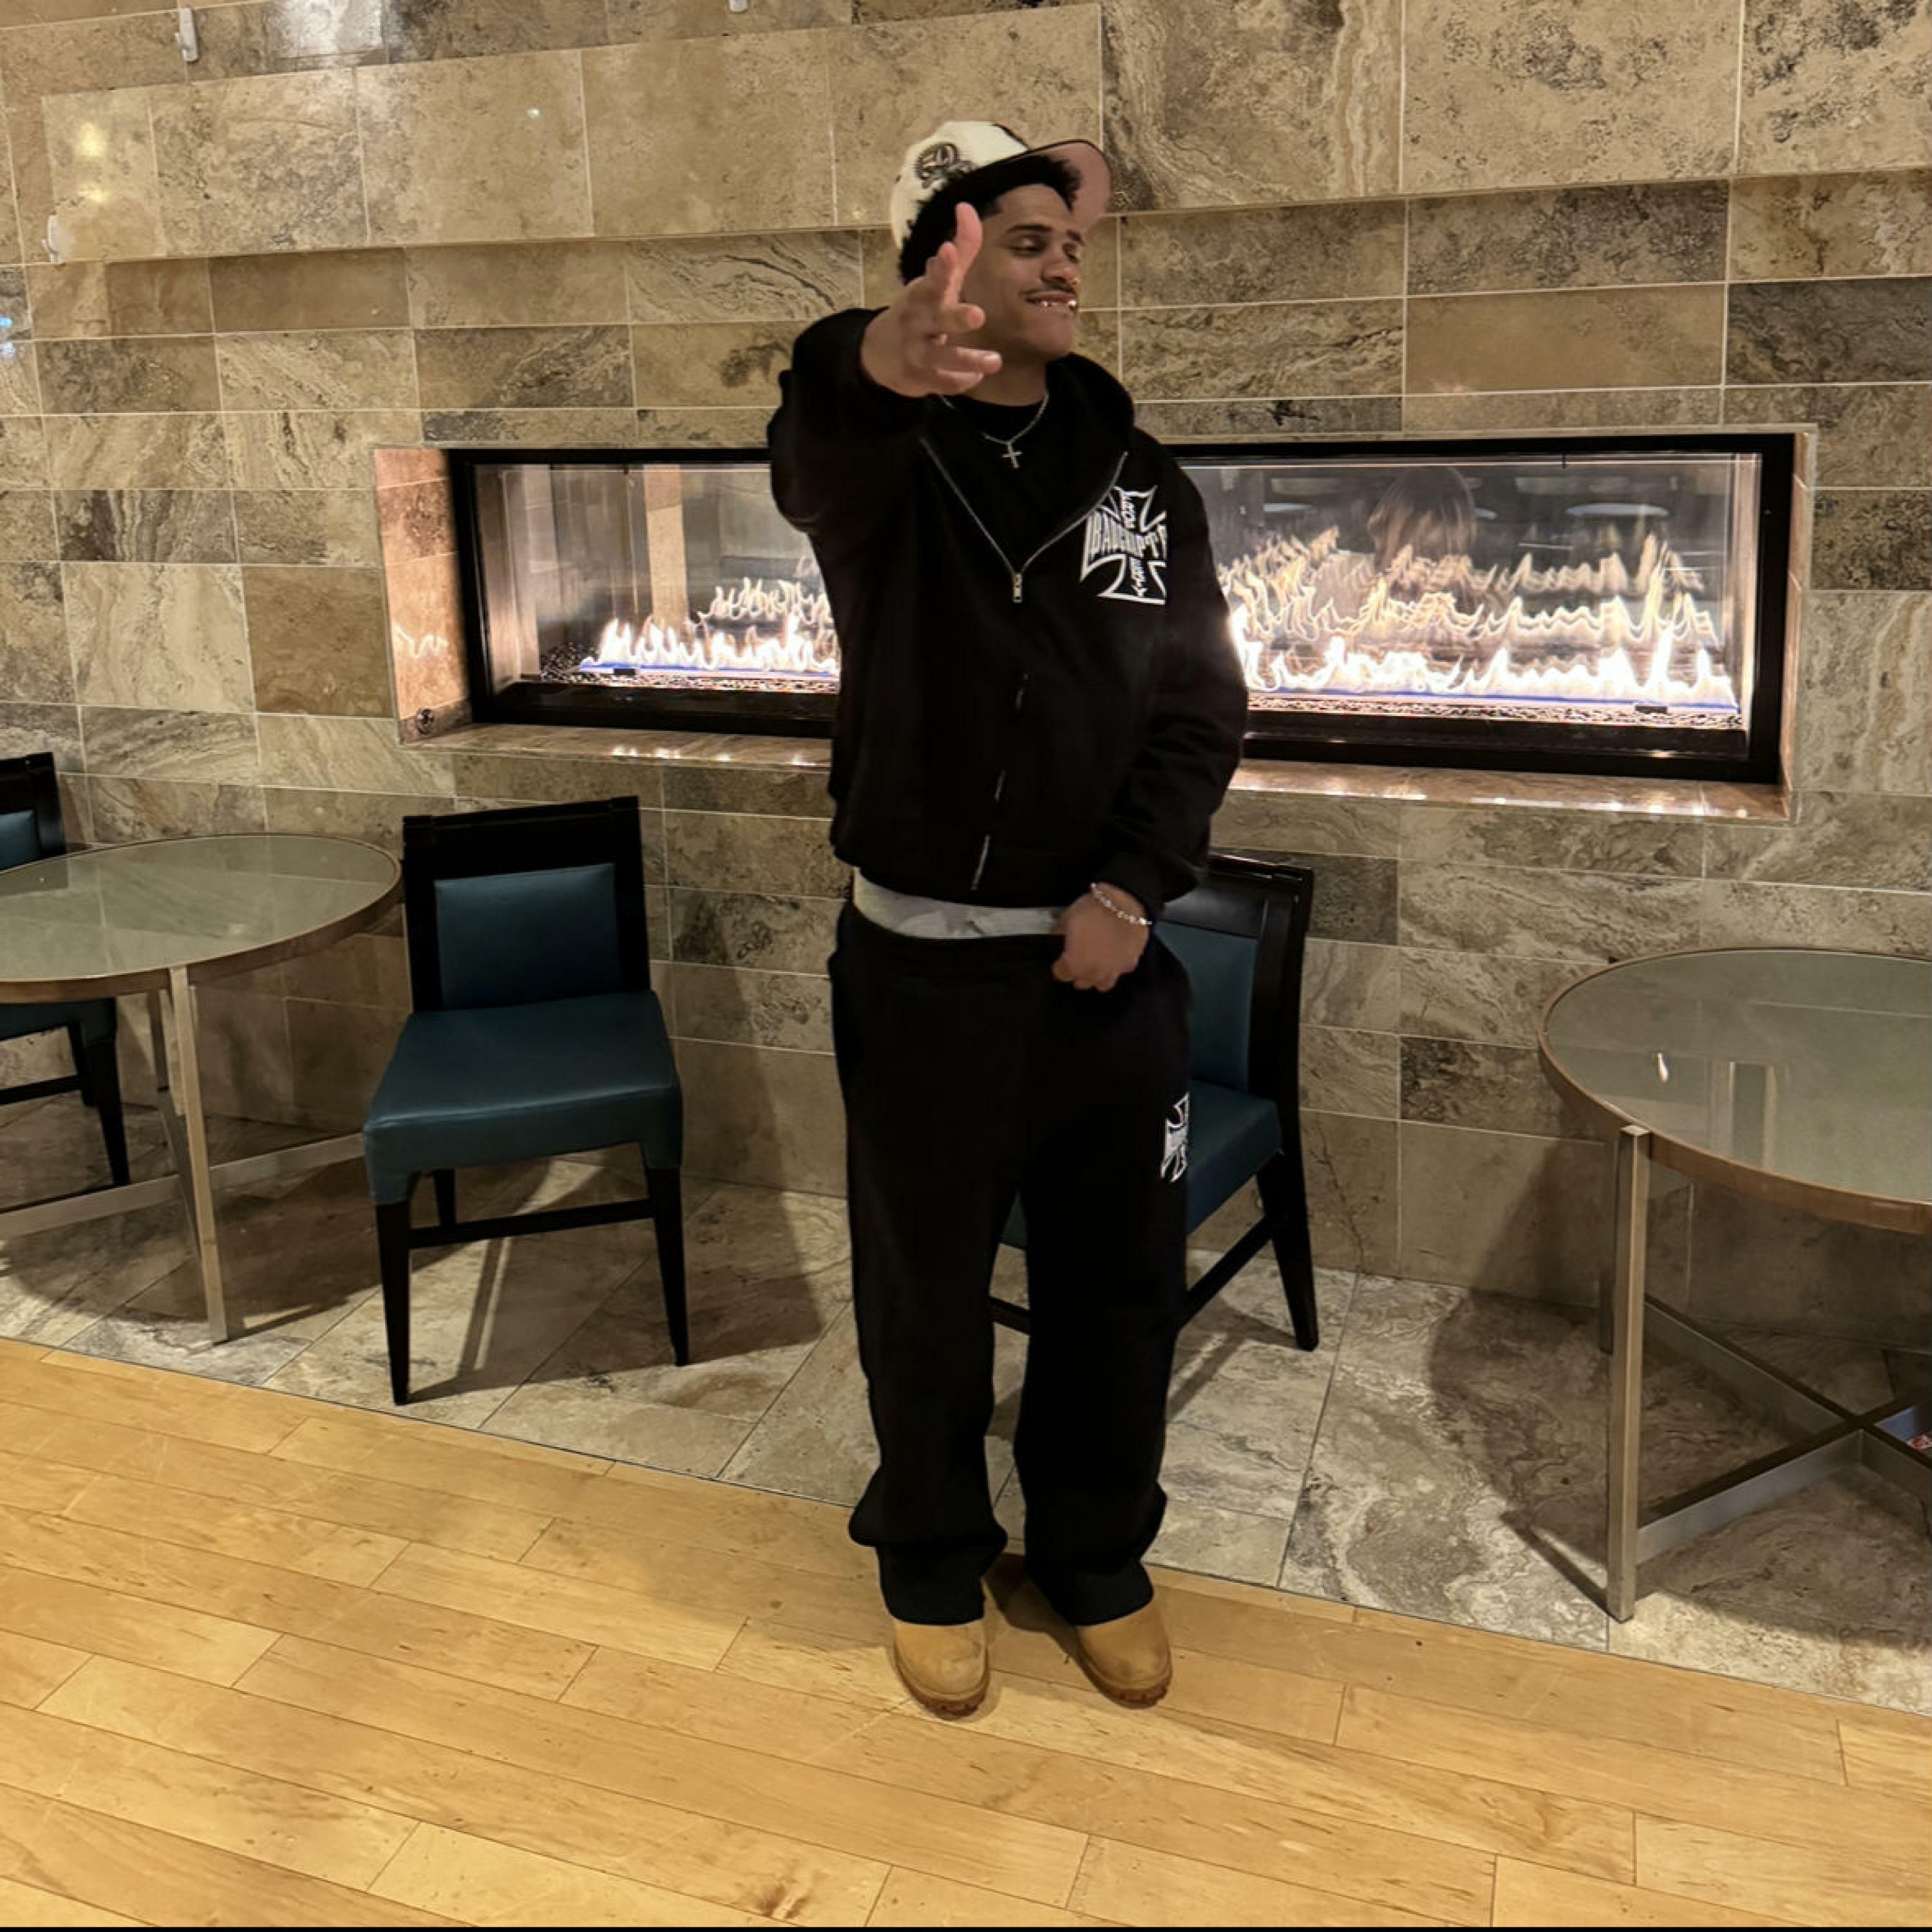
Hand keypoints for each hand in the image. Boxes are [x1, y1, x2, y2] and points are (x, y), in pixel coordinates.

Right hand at [861, 204, 1002, 397]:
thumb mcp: (938, 281)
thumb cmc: (920, 311)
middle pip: (937, 318)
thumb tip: (966, 206)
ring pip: (942, 357)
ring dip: (967, 360)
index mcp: (923, 295)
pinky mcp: (921, 377)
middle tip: (978, 315)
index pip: (932, 278)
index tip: (949, 251)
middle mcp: (919, 321)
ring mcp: (918, 351)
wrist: (880, 354)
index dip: (942, 267)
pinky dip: (959, 381)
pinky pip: (943, 382)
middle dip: (956, 317)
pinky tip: (975, 379)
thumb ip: (961, 249)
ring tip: (995, 361)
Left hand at [1053, 888, 1148, 991]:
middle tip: (1078, 959)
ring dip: (1096, 976)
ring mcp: (1113, 971)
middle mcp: (1092, 972)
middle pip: (1081, 982)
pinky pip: (1120, 971)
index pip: (1061, 974)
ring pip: (1102, 984)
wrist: (1124, 903)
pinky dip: (1116, 966)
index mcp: (1073, 964)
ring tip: (1096, 963)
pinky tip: (1114, 955)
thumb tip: (1058, 936)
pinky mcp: (1130, 964)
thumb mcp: (1067, 918)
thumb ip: (1060, 933)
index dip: (1059, 966)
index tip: (1060, 960)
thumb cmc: (1094, 910)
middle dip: (1077, 972)